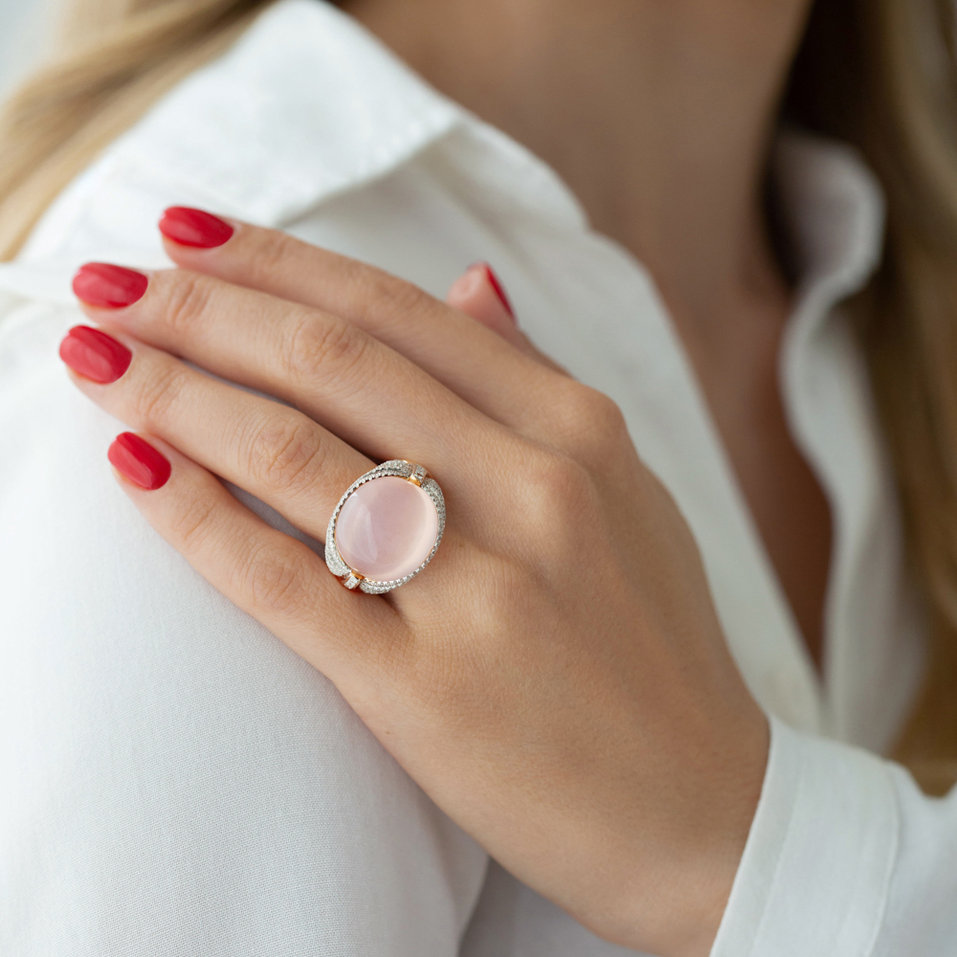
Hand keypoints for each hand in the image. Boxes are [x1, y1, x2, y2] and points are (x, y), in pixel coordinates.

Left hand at [60, 208, 768, 956]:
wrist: (700, 806)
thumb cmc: (655, 645)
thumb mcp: (624, 492)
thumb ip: (536, 385)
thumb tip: (469, 283)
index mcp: (579, 432)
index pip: (397, 312)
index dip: (278, 258)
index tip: (188, 230)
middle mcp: (534, 491)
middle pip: (332, 361)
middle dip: (202, 305)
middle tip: (109, 277)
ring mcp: (482, 590)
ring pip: (295, 454)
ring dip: (172, 391)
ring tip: (97, 356)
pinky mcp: (426, 689)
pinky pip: (283, 581)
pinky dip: (194, 515)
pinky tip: (133, 466)